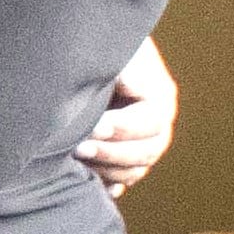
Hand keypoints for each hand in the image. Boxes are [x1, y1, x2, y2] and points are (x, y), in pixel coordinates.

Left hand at [81, 37, 175, 195]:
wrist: (86, 52)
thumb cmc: (96, 48)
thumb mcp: (110, 52)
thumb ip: (114, 67)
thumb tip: (124, 82)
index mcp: (157, 95)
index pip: (149, 122)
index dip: (123, 128)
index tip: (94, 127)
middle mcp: (156, 122)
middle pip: (147, 150)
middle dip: (112, 153)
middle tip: (78, 149)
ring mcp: (142, 141)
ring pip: (136, 169)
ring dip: (108, 171)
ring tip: (76, 164)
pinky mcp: (123, 155)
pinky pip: (122, 179)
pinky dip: (108, 185)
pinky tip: (90, 185)